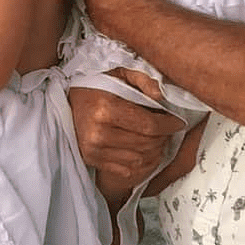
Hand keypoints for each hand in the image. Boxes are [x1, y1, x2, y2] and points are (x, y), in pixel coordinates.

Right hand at [69, 82, 182, 197]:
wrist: (66, 106)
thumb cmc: (96, 89)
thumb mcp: (118, 74)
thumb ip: (142, 80)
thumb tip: (161, 97)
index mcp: (106, 110)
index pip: (149, 125)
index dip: (169, 125)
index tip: (178, 122)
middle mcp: (99, 134)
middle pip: (147, 143)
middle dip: (164, 136)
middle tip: (167, 128)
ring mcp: (95, 151)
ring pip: (141, 158)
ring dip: (155, 149)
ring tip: (156, 138)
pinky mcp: (94, 161)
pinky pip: (129, 169)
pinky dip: (143, 162)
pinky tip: (145, 150)